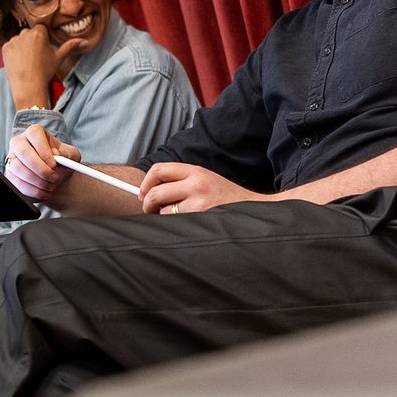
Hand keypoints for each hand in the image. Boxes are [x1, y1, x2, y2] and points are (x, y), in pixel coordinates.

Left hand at [1, 25, 85, 110]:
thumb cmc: (45, 71)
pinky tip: (19, 62)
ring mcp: (13, 41)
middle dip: (32, 42)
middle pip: (29, 33)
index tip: (43, 50)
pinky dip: (14, 52)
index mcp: (39, 33)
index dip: (43, 39)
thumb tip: (86, 41)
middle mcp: (25, 33)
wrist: (29, 86)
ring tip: (28, 61)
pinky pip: (11, 46)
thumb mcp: (59, 58)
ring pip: (20, 40)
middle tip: (36, 57)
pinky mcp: (5, 48)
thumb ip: (71, 46)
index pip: (41, 29)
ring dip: (22, 46)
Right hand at [4, 125, 79, 200]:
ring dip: (37, 181)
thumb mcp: (71, 156)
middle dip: (39, 168)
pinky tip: (43, 191)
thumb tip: (56, 154)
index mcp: (35, 133)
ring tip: (51, 186)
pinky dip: (32, 190)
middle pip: (22, 151)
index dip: (43, 149)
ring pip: (18, 168)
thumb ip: (67, 153)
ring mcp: (11, 159)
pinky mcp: (9, 175)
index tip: (54, 164)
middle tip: (53, 177)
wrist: (54, 178)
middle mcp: (20, 143)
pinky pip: (16, 183)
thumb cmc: (61, 163)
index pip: (34, 134)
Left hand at [138, 163, 266, 213]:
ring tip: (180, 218)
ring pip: (164, 212)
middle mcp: (197, 183)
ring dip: (165, 217)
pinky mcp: (203, 218)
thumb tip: (149, 191)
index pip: (159, 169)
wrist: (255, 209)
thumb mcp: (205, 180)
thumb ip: (182, 182)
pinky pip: (176, 224)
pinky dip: (177, 227)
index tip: (142, 193)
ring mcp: (200, 202)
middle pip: (155, 192)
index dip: (145, 183)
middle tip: (150, 210)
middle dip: (147, 205)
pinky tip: (190, 225)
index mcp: (196, 170)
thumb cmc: (226, 198)